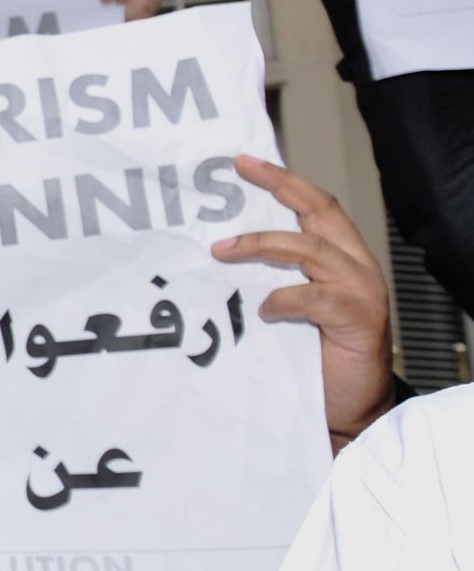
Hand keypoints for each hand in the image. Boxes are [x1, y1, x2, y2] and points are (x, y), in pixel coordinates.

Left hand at [211, 154, 392, 452]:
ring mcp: (361, 291)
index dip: (282, 180)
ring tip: (221, 250)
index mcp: (338, 257)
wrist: (345, 409)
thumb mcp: (282, 309)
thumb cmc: (308, 359)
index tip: (241, 161)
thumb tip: (210, 253)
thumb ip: (263, 280)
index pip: (315, 206)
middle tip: (237, 172)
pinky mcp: (359, 321)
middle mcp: (354, 266)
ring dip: (264, 245)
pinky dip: (287, 298)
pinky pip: (318, 297)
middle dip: (280, 186)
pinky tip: (265, 309)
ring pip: (313, 249)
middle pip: (320, 212)